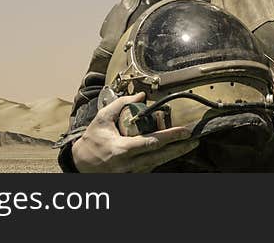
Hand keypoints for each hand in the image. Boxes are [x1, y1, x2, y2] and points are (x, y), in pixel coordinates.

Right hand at [71, 92, 198, 172]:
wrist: (80, 164)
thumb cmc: (92, 140)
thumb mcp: (102, 118)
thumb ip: (121, 104)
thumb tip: (141, 95)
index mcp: (121, 149)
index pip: (151, 143)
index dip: (170, 137)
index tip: (185, 132)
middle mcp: (128, 165)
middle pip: (159, 157)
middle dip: (179, 149)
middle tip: (194, 140)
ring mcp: (131, 174)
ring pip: (157, 164)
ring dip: (173, 155)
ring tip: (188, 144)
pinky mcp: (132, 177)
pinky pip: (150, 168)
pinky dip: (161, 160)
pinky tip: (171, 152)